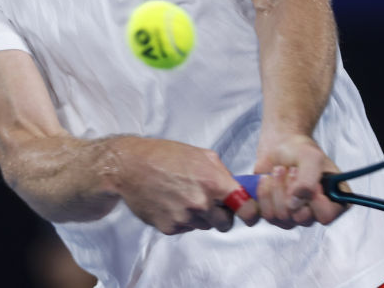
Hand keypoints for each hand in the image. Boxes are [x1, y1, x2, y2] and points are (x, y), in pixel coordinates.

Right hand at [111, 137, 259, 233]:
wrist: (132, 167)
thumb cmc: (167, 156)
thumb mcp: (203, 155)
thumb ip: (223, 173)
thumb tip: (238, 189)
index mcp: (214, 182)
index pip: (245, 209)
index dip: (251, 214)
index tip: (251, 216)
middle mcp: (201, 203)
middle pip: (225, 224)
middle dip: (223, 215)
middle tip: (212, 202)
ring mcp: (184, 218)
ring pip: (205, 226)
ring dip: (202, 216)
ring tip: (186, 196)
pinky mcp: (169, 228)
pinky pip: (186, 229)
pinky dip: (184, 219)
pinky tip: (173, 202)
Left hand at [254, 134, 347, 228]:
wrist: (280, 146)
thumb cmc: (301, 151)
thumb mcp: (311, 158)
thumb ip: (308, 180)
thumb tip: (295, 202)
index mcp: (331, 200)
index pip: (326, 216)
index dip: (316, 202)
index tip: (311, 182)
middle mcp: (312, 213)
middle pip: (299, 217)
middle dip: (290, 189)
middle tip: (291, 169)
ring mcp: (292, 216)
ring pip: (279, 216)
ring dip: (275, 188)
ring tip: (278, 170)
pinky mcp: (273, 214)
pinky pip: (262, 216)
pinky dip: (260, 196)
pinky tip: (264, 181)